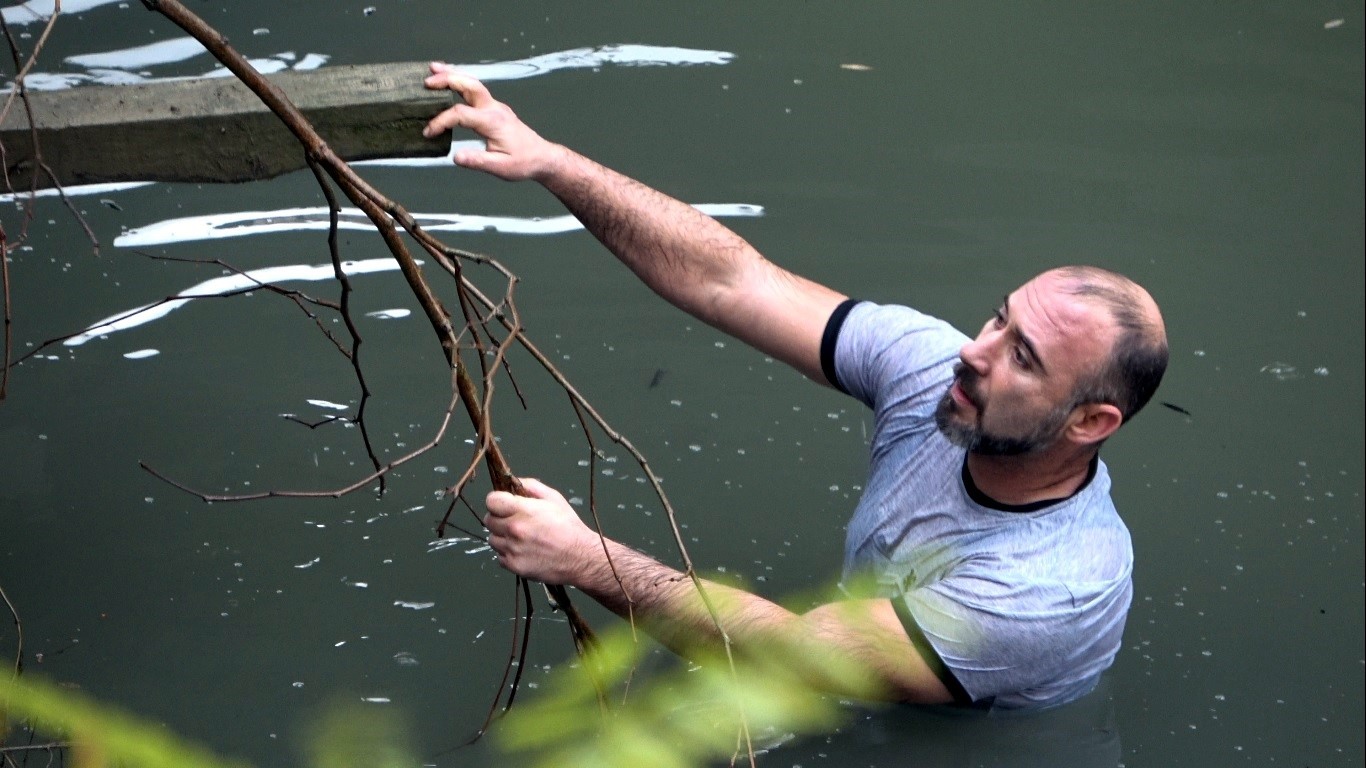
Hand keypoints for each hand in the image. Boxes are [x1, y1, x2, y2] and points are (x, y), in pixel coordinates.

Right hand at [423, 62, 561, 181]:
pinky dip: (461, 81)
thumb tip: (456, 157)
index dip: (441, 121)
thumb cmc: (523, 162)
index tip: (428, 132)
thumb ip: (477, 161)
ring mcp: (495, 106)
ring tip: (434, 68)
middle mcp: (494, 109)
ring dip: (454, 74)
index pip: (460, 114)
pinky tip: (451, 80)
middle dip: (447, 79)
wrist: (541, 157)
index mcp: (492, 122)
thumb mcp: (500, 167)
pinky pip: (476, 89)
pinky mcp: (495, 108)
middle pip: (469, 85)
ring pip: (473, 83)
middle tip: (427, 81)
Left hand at [484, 478, 598, 584]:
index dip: (497, 501)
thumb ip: (531, 486)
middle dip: (499, 518)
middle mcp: (514, 530)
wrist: (580, 557)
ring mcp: (512, 549)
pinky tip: (523, 550)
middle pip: (489, 520)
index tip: (504, 504)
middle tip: (514, 521)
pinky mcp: (513, 566)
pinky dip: (508, 553)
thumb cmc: (568, 526)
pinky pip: (499, 556)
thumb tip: (514, 483)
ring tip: (520, 537)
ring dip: (502, 537)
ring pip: (493, 539)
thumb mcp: (554, 498)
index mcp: (522, 510)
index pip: (491, 501)